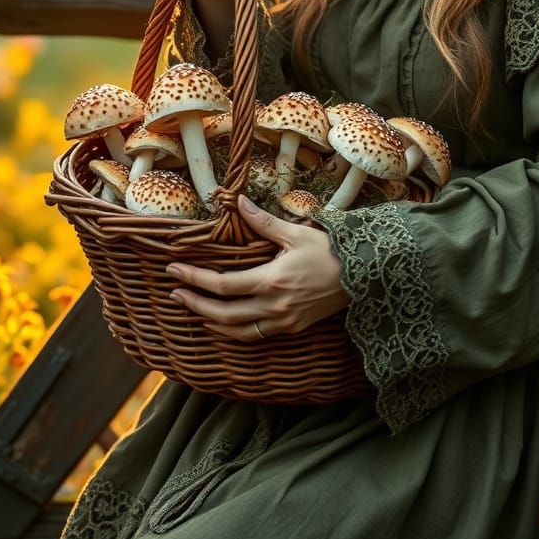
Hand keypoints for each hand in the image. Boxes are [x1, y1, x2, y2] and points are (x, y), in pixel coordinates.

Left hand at [165, 195, 349, 340]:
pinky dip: (235, 331)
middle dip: (195, 304)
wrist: (365, 274)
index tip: (174, 271)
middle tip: (175, 293)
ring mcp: (284, 321)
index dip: (194, 279)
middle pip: (223, 314)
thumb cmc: (331, 250)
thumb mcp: (296, 232)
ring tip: (195, 310)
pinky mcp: (293, 327)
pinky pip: (257, 336)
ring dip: (212, 322)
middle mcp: (274, 306)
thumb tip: (237, 202)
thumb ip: (262, 222)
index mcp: (272, 281)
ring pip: (238, 332)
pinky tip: (226, 322)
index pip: (222, 285)